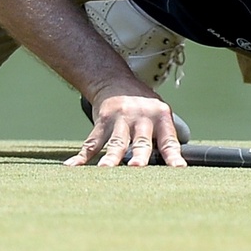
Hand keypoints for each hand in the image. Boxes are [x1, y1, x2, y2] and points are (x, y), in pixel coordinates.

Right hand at [65, 91, 185, 167]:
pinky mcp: (102, 122)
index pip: (169, 141)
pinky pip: (92, 142)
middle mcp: (141, 119)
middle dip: (139, 155)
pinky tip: (72, 166)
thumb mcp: (159, 114)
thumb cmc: (144, 106)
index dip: (173, 156)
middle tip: (136, 168)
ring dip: (110, 157)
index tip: (178, 169)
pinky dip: (82, 156)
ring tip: (105, 170)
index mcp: (160, 118)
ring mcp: (120, 120)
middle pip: (141, 142)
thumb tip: (174, 167)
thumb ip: (164, 138)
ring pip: (116, 142)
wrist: (116, 81)